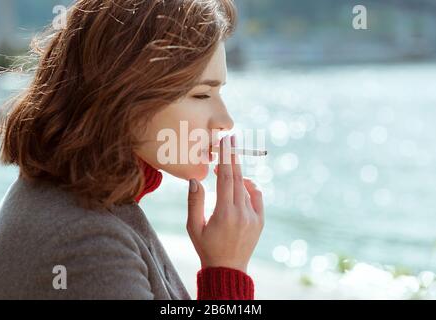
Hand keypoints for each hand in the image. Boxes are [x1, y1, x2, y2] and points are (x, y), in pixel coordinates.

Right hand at [186, 135, 264, 272]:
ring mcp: (254, 217)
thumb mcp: (193, 226)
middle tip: (231, 139)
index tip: (225, 142)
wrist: (227, 268)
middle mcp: (242, 213)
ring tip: (226, 168)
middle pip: (237, 177)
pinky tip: (240, 184)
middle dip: (233, 156)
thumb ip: (194, 202)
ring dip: (237, 175)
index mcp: (224, 213)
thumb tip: (194, 179)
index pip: (226, 178)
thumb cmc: (206, 247)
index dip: (225, 158)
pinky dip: (249, 187)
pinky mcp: (260, 221)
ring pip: (246, 187)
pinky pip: (257, 197)